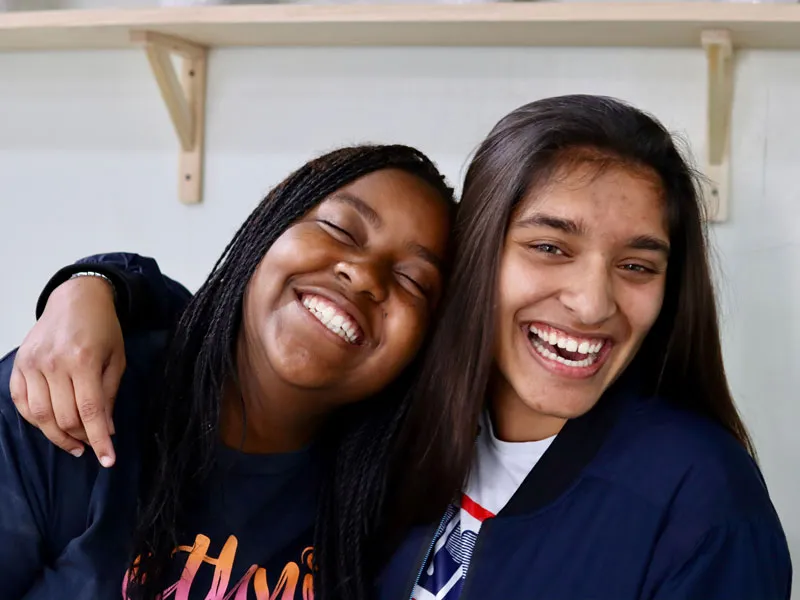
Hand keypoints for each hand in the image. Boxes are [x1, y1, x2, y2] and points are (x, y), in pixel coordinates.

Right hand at [9, 276, 125, 466]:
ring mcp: (32, 364)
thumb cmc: (103, 329)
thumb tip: (106, 429)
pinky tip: (51, 426)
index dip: (99, 440)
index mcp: (84, 360)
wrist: (76, 299)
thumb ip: (109, 395)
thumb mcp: (117, 359)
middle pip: (64, 417)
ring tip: (74, 443)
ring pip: (40, 415)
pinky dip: (36, 420)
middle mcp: (54, 363)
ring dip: (57, 435)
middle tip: (92, 445)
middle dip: (81, 438)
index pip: (90, 412)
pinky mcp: (19, 364)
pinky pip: (21, 402)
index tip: (108, 460)